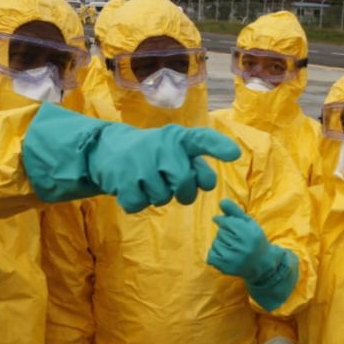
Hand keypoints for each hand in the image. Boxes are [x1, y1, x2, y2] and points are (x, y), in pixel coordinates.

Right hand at [89, 124, 241, 212]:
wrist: (109, 149)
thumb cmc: (154, 154)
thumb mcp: (175, 151)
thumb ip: (195, 165)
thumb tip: (207, 182)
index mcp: (179, 138)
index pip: (201, 140)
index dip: (218, 147)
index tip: (234, 154)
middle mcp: (161, 146)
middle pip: (185, 184)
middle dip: (183, 193)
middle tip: (172, 186)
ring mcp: (140, 162)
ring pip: (162, 198)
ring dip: (157, 197)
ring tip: (146, 180)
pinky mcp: (122, 179)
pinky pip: (139, 204)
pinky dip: (137, 202)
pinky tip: (131, 186)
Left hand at [208, 199, 278, 282]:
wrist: (261, 264)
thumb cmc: (253, 239)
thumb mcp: (248, 223)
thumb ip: (235, 211)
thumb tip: (221, 201)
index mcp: (248, 234)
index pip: (225, 222)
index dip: (224, 222)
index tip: (230, 226)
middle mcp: (241, 247)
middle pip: (220, 233)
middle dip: (225, 234)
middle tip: (236, 241)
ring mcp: (233, 259)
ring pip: (215, 243)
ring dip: (221, 244)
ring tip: (233, 249)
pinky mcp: (226, 268)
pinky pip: (210, 256)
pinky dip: (215, 254)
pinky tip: (226, 255)